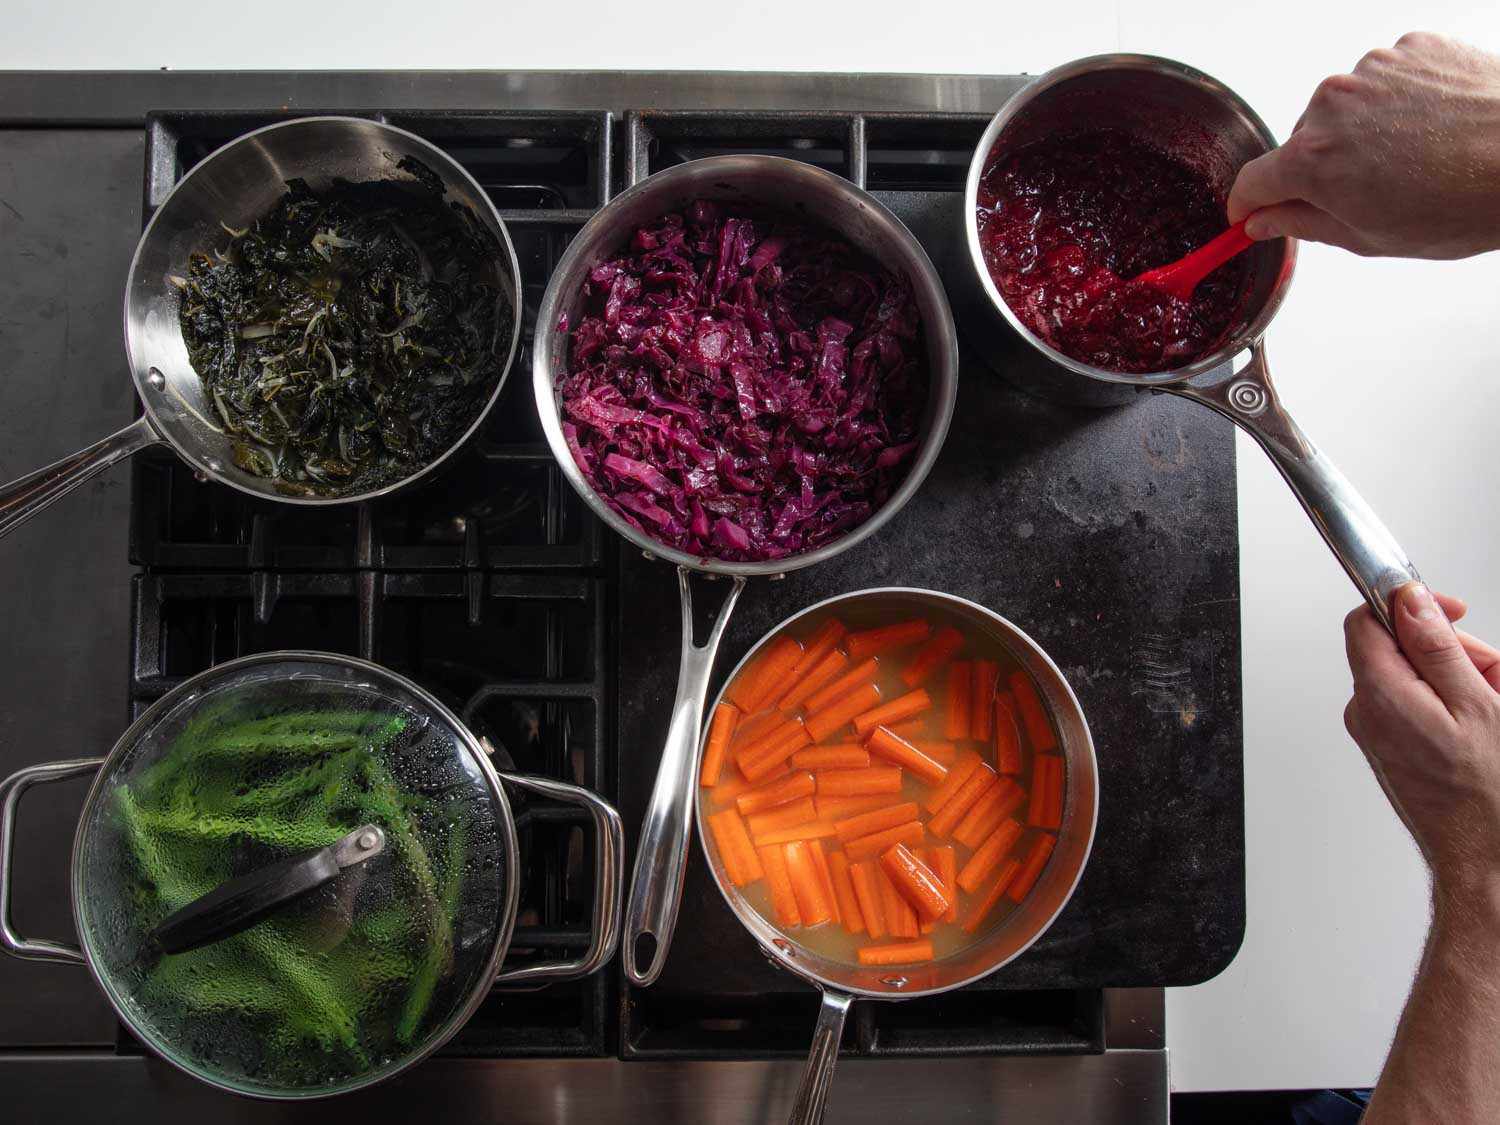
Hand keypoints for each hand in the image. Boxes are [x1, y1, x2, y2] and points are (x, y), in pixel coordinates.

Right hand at [1228, 32, 1499, 257]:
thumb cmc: (1463, 203)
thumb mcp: (1370, 236)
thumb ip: (1303, 225)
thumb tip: (1265, 220)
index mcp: (1312, 159)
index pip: (1252, 181)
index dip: (1248, 204)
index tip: (1251, 214)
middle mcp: (1332, 104)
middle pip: (1300, 142)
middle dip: (1318, 168)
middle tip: (1364, 193)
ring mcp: (1372, 70)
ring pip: (1342, 108)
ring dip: (1359, 132)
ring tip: (1408, 158)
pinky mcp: (1410, 48)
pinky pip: (1383, 79)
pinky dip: (1395, 103)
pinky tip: (1427, 128)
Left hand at [1344, 584, 1499, 896]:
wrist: (1485, 860)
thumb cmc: (1487, 797)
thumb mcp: (1476, 705)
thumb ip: (1436, 646)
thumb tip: (1408, 600)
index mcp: (1380, 694)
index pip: (1366, 620)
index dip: (1408, 604)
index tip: (1451, 610)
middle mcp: (1367, 711)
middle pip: (1401, 647)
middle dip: (1455, 651)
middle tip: (1495, 677)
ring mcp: (1378, 731)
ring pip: (1419, 677)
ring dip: (1463, 680)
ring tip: (1495, 710)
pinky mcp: (1392, 747)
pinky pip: (1421, 706)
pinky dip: (1455, 705)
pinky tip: (1483, 729)